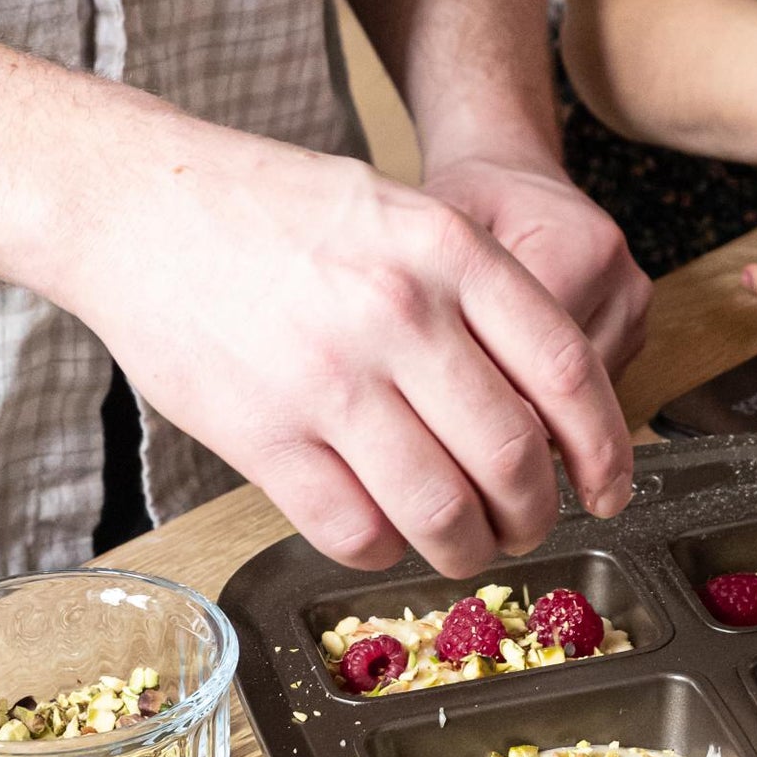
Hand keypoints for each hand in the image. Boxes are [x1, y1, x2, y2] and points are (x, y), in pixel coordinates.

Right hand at [57, 110, 637, 577]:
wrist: (145, 206)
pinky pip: (353, 528)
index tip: (611, 487)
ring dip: (465, 548)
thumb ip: (478, 294)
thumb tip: (547, 402)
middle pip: (513, 455)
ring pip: (439, 509)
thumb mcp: (407, 215)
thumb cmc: (282, 212)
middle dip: (535, 513)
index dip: (605, 446)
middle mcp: (402, 313)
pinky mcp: (264, 435)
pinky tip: (382, 534)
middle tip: (529, 526)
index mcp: (452, 251)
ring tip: (464, 547)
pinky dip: (382, 550)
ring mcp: (331, 380)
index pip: (566, 370)